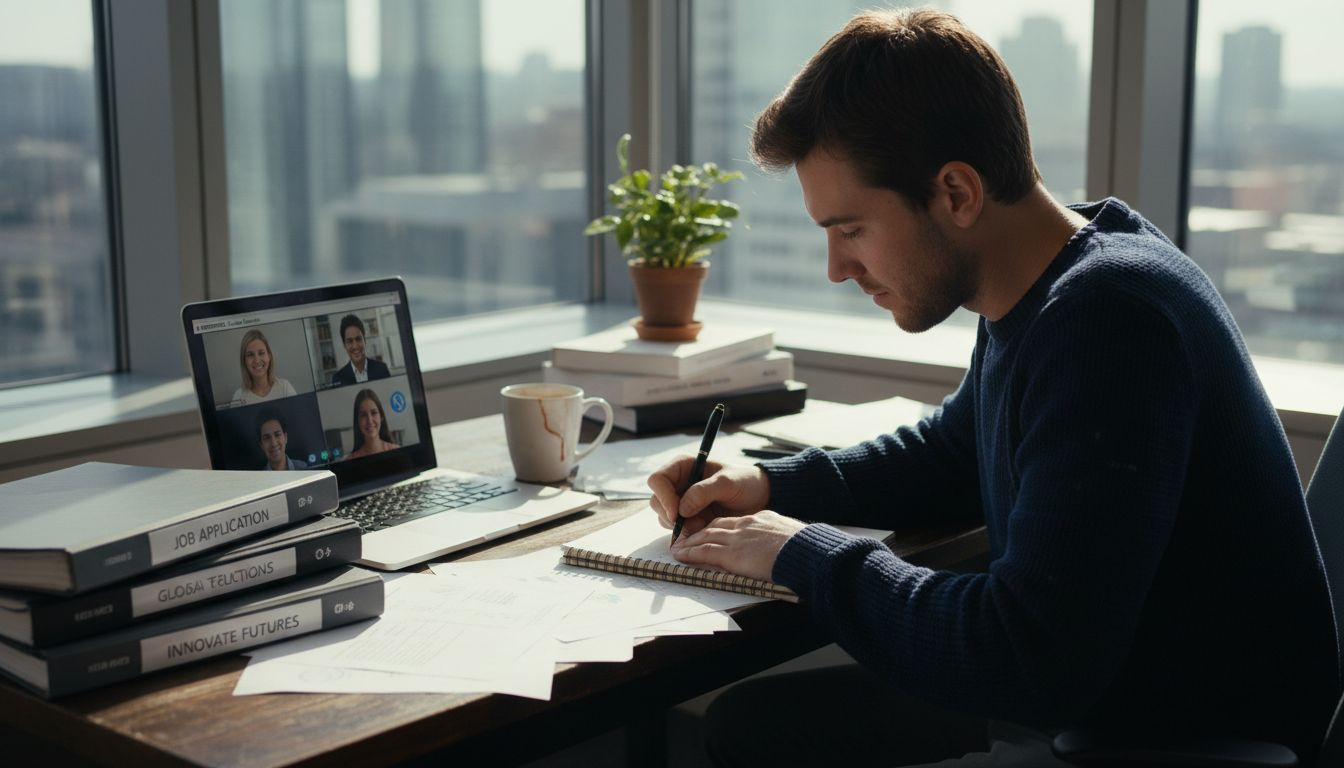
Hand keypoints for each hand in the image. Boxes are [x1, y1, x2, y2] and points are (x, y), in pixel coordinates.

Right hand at [647, 457, 770, 538]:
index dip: (663, 497)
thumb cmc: (745, 483)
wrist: (758, 499)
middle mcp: (678, 483)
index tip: (677, 513)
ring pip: (664, 517)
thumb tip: (681, 509)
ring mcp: (681, 502)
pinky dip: (687, 533)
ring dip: (680, 526)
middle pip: (657, 501)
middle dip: (672, 516)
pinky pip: (676, 529)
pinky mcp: (688, 518)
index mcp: (683, 467)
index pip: (658, 480)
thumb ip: (704, 491)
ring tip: (704, 524)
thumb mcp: (728, 482)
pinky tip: (704, 529)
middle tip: (695, 524)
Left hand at [670, 511, 805, 581]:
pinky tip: (681, 555)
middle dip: (699, 532)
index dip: (718, 527)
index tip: (709, 531)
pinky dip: (690, 553)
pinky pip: (705, 552)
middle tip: (686, 537)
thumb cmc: (805, 548)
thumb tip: (778, 546)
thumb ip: (778, 538)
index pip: (733, 521)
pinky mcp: (733, 554)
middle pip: (715, 526)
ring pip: (706, 537)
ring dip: (689, 542)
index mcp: (761, 519)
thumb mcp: (791, 536)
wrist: (806, 551)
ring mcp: (738, 539)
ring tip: (677, 547)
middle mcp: (746, 525)